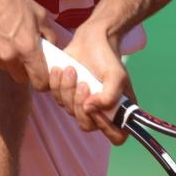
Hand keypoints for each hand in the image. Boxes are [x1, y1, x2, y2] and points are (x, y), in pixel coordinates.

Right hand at [0, 0, 54, 88]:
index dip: (44, 80)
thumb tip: (52, 46)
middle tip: (28, 56)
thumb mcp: (38, 13)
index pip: (39, 80)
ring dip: (11, 62)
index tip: (45, 75)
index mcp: (27, 48)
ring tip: (9, 41)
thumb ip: (48, 34)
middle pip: (22, 78)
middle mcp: (9, 57)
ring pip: (7, 69)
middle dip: (27, 71)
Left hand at [47, 27, 127, 144]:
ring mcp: (81, 105)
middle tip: (83, 83)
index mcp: (118, 110)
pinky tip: (61, 69)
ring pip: (69, 111)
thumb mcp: (116, 75)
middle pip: (86, 125)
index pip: (116, 136)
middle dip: (80, 103)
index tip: (96, 108)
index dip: (106, 128)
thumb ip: (109, 96)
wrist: (92, 39)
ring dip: (68, 89)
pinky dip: (56, 84)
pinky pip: (56, 99)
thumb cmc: (108, 58)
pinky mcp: (65, 95)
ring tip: (72, 69)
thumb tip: (90, 109)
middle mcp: (100, 112)